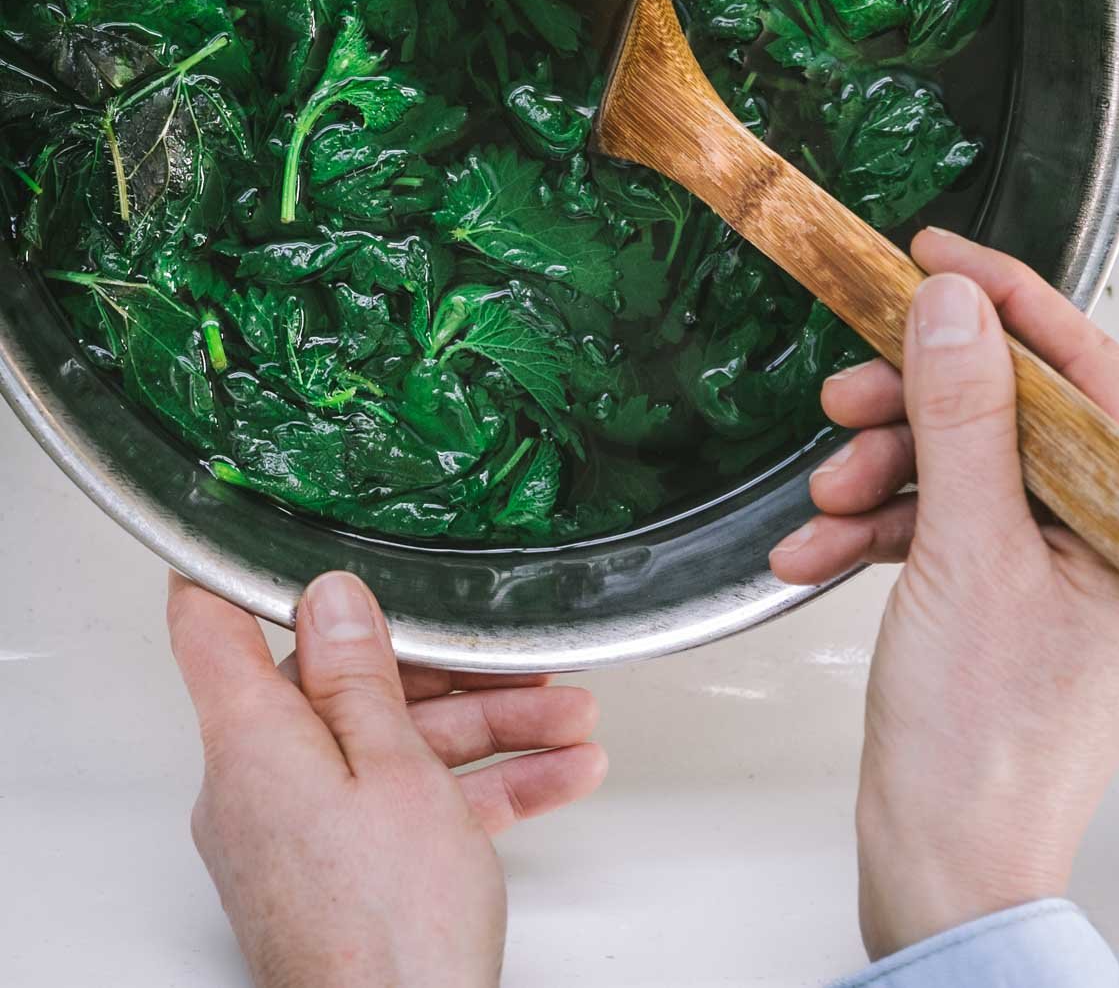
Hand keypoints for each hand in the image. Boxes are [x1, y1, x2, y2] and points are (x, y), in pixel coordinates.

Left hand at [168, 570, 606, 987]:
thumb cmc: (389, 933)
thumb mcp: (392, 769)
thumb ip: (360, 674)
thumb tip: (330, 597)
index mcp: (253, 742)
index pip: (210, 628)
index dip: (232, 569)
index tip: (263, 523)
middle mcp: (263, 784)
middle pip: (346, 687)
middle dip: (448, 668)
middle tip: (518, 657)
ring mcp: (303, 832)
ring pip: (394, 747)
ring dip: (490, 727)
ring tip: (570, 718)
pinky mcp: (343, 872)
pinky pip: (410, 805)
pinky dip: (480, 785)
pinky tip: (557, 773)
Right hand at [770, 229, 1118, 959]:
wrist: (944, 862)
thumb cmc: (985, 741)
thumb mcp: (967, 552)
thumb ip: (962, 418)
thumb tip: (955, 309)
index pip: (1084, 369)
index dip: (1007, 300)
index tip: (933, 258)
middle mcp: (1110, 538)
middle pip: (1007, 412)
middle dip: (912, 404)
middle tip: (846, 397)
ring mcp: (1053, 567)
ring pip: (960, 463)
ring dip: (878, 472)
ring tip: (824, 501)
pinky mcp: (998, 591)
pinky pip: (936, 521)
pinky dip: (873, 525)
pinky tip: (816, 549)